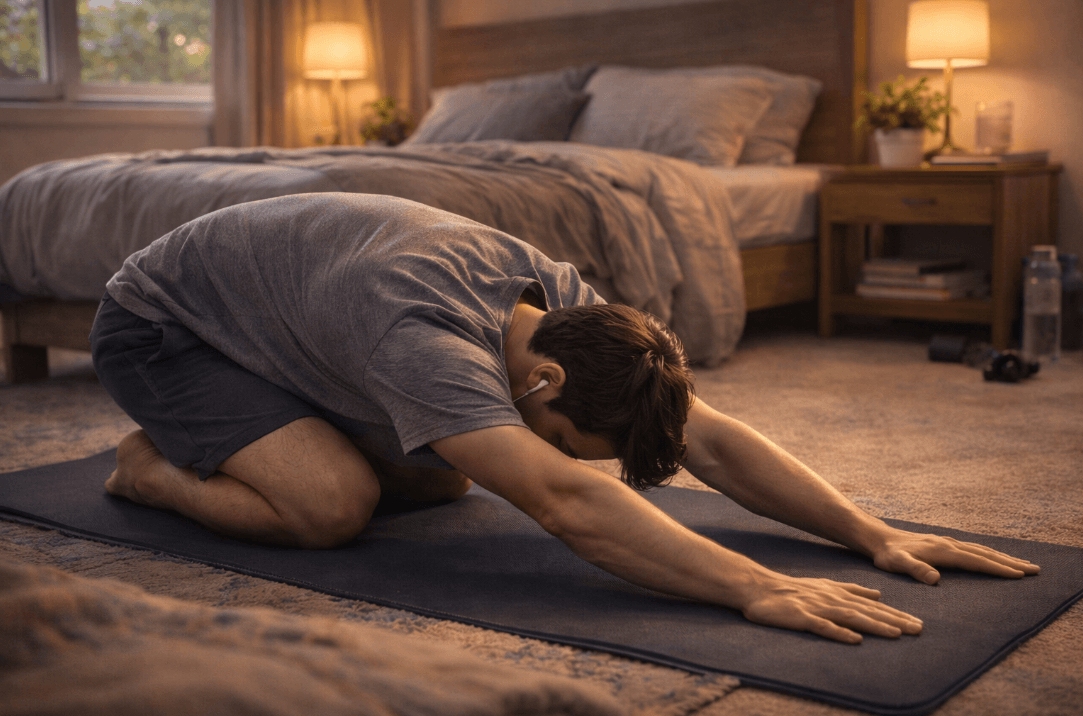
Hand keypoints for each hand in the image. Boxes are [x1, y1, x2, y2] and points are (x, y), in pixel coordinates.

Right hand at [741, 571, 922, 643]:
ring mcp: (816, 608)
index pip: (872, 605)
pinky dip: (839, 632)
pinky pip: (823, 627)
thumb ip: (852, 590)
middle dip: (894, 620)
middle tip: (918, 630)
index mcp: (838, 593)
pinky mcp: (801, 617)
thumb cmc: (792, 589)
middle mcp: (832, 599)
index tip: (917, 623)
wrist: (758, 587)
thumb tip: (879, 594)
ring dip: (874, 625)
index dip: (896, 614)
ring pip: (851, 617)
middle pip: (868, 611)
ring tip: (896, 634)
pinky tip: (854, 640)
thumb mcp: (825, 585)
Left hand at [870, 528, 1039, 584]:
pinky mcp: (943, 544)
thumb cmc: (887, 555)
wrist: (879, 539)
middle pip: (985, 554)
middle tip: (1035, 570)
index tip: (1020, 575)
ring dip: (1003, 557)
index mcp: (944, 551)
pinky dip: (988, 553)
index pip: (977, 561)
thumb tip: (935, 579)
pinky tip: (993, 557)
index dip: (998, 569)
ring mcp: (947, 542)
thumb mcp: (897, 564)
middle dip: (1010, 562)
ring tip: (1022, 564)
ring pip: (981, 550)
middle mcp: (949, 544)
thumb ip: (915, 570)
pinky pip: (973, 549)